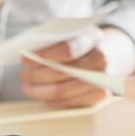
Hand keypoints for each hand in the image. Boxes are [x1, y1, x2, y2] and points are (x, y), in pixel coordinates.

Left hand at [20, 28, 134, 108]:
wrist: (112, 53)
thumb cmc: (84, 42)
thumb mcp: (72, 32)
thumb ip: (53, 40)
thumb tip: (27, 53)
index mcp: (91, 39)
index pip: (67, 50)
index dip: (44, 56)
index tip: (25, 60)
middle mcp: (100, 61)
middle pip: (61, 73)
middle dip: (37, 76)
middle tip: (22, 76)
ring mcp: (101, 80)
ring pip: (63, 91)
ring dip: (40, 91)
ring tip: (27, 87)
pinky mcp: (100, 96)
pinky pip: (70, 102)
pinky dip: (52, 100)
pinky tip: (42, 96)